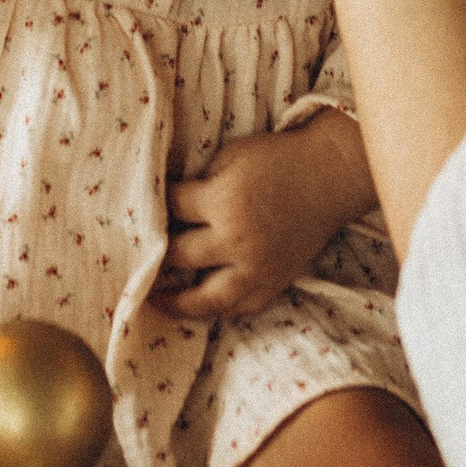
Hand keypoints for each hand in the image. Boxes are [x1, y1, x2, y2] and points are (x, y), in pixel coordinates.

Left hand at [156, 116, 374, 323]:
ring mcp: (257, 266)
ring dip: (177, 302)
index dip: (153, 206)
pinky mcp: (276, 280)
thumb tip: (170, 204)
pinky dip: (220, 310)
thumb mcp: (229, 156)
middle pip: (179, 257)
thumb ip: (200, 182)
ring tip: (155, 301)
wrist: (329, 175)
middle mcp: (236, 240)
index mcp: (222, 202)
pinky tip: (202, 306)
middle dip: (155, 255)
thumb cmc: (276, 158)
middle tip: (136, 257)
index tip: (140, 208)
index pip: (171, 209)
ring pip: (207, 298)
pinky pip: (243, 307)